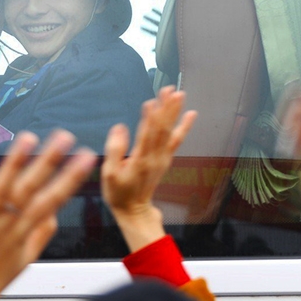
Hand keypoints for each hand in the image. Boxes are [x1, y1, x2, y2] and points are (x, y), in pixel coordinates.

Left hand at [0, 131, 96, 300]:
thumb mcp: (23, 261)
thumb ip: (40, 235)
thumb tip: (55, 213)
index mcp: (23, 233)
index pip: (53, 200)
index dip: (71, 178)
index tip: (87, 158)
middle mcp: (6, 225)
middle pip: (32, 190)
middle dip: (50, 162)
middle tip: (66, 137)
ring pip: (2, 188)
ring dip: (15, 162)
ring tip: (28, 137)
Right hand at [102, 86, 196, 251]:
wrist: (135, 211)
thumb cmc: (119, 193)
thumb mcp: (109, 174)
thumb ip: (115, 150)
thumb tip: (120, 127)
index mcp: (140, 160)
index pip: (146, 134)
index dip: (150, 117)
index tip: (152, 101)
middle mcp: (155, 157)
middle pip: (162, 128)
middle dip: (166, 108)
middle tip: (169, 89)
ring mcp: (162, 158)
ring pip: (170, 131)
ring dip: (174, 112)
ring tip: (179, 94)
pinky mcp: (165, 159)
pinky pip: (177, 140)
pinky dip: (185, 127)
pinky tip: (190, 114)